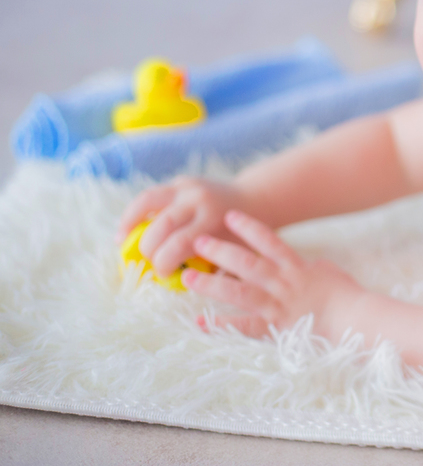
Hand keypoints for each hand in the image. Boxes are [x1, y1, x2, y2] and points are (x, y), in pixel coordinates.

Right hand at [118, 177, 248, 276]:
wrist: (255, 200)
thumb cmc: (243, 236)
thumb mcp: (235, 254)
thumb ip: (213, 270)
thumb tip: (182, 286)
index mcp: (214, 219)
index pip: (180, 243)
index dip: (165, 262)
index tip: (163, 276)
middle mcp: (198, 200)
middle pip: (161, 224)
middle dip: (148, 248)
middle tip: (146, 264)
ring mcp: (187, 186)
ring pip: (147, 201)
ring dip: (129, 224)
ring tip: (122, 243)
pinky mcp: (180, 181)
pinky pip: (150, 196)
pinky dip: (134, 213)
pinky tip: (127, 230)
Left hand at [184, 209, 362, 339]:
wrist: (355, 320)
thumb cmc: (348, 296)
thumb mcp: (330, 273)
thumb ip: (313, 268)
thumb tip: (307, 264)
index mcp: (297, 268)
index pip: (270, 242)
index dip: (249, 228)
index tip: (230, 215)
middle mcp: (283, 283)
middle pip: (248, 263)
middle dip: (221, 251)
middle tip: (197, 241)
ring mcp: (278, 305)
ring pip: (240, 292)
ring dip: (212, 284)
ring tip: (188, 277)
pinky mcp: (275, 328)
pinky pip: (244, 328)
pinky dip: (221, 325)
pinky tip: (199, 322)